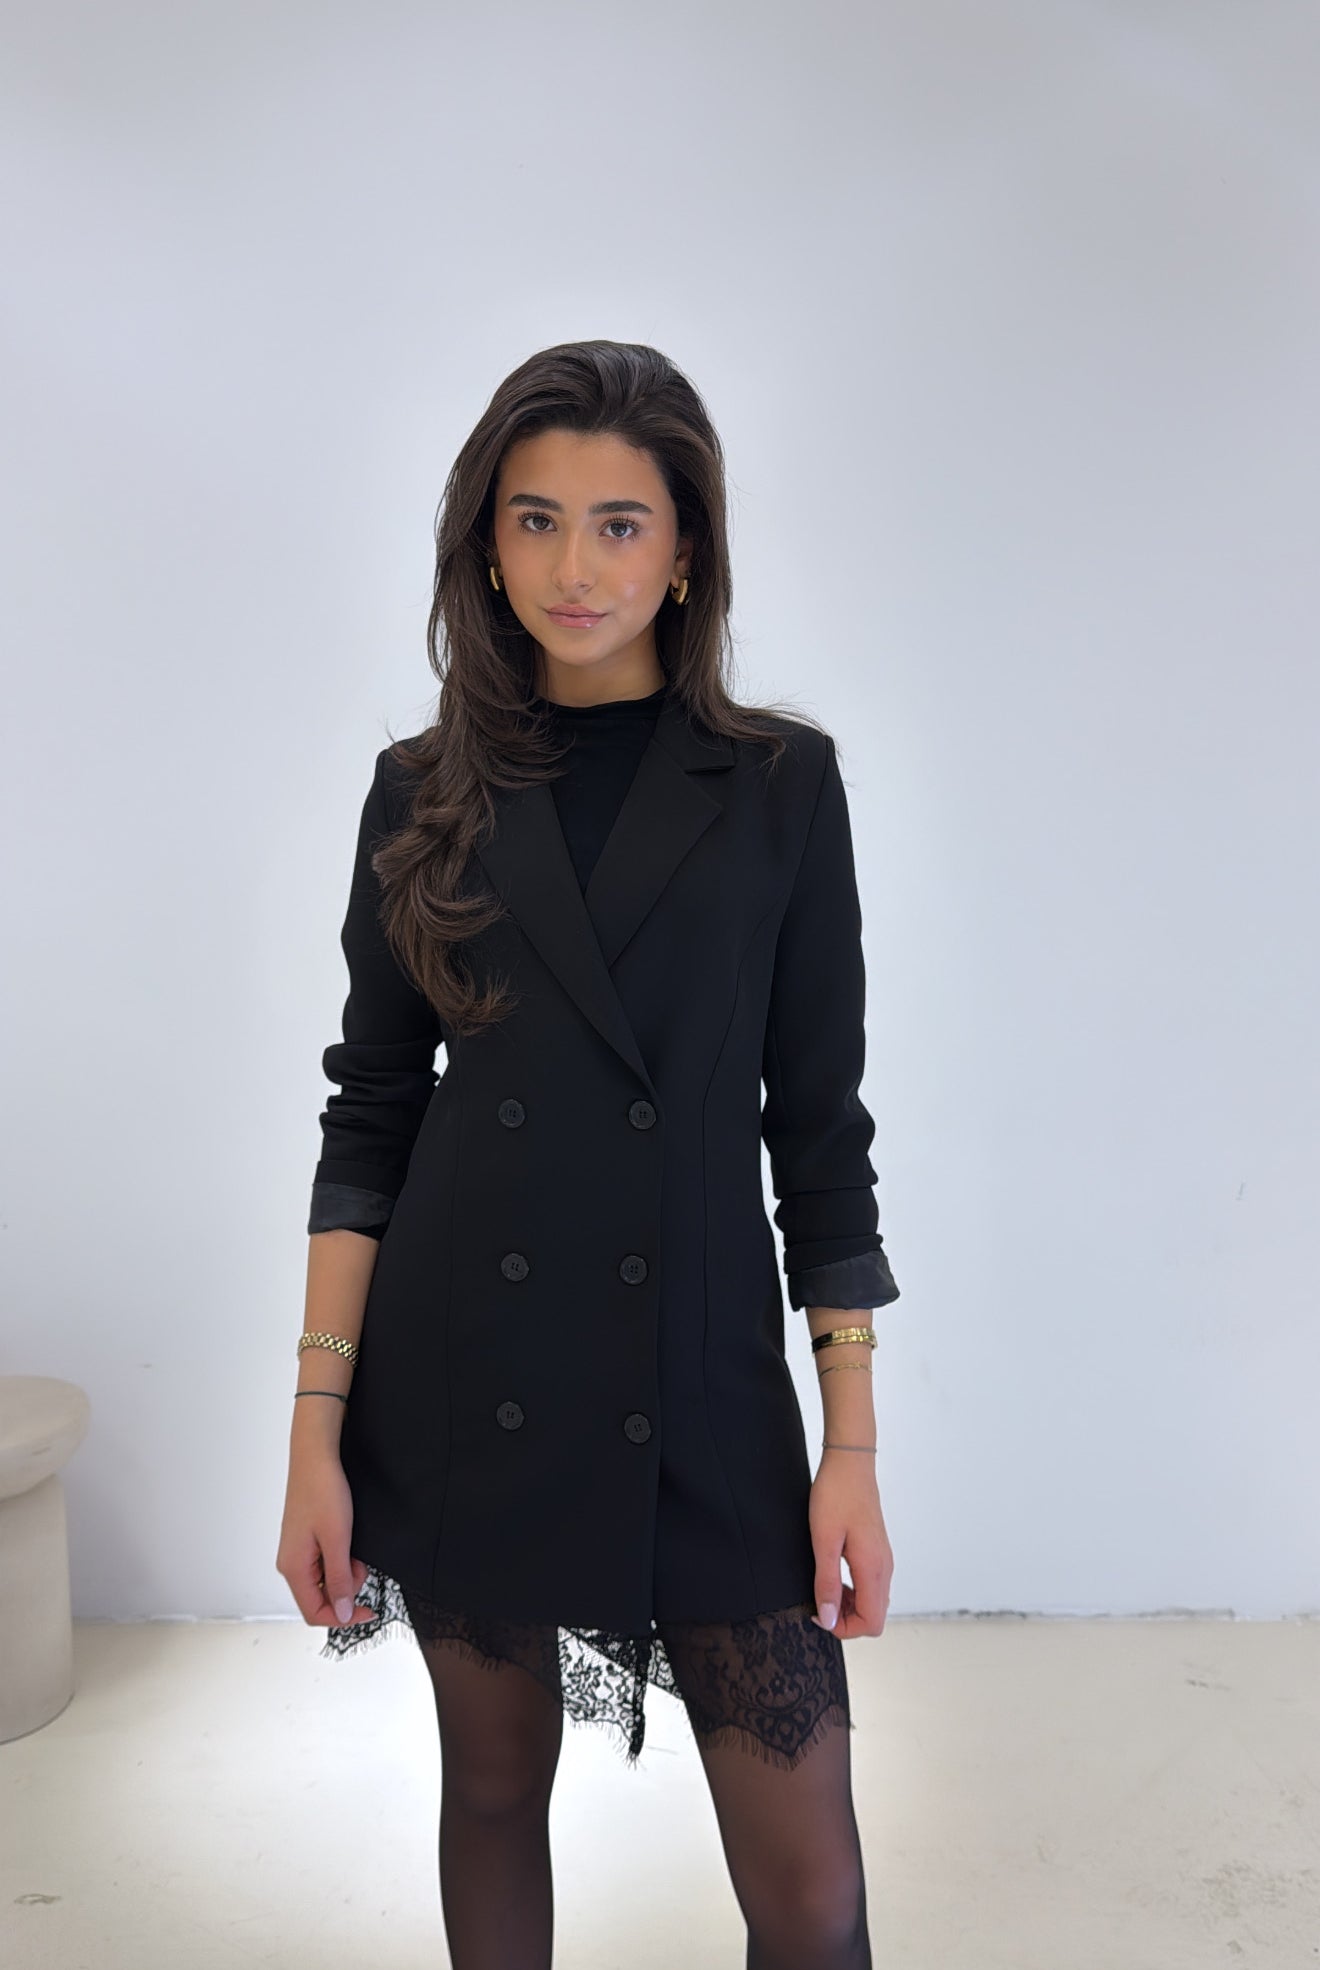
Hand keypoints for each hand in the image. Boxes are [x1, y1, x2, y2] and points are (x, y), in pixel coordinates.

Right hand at [276, 1446, 372, 1628]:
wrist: (315, 1457)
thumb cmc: (322, 1491)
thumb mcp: (338, 1540)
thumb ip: (339, 1579)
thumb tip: (343, 1613)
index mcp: (293, 1568)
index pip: (315, 1613)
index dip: (343, 1617)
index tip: (368, 1611)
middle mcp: (291, 1563)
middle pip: (320, 1597)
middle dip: (346, 1588)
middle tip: (361, 1565)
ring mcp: (297, 1551)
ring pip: (325, 1579)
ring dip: (345, 1571)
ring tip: (354, 1547)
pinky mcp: (305, 1540)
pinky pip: (325, 1562)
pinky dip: (341, 1557)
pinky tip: (347, 1539)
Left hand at [807, 1452, 892, 1640]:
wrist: (850, 1463)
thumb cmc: (836, 1495)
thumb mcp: (823, 1541)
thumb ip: (826, 1583)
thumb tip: (828, 1619)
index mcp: (873, 1568)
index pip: (871, 1623)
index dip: (844, 1628)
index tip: (819, 1612)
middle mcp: (884, 1568)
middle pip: (875, 1617)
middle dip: (846, 1619)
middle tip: (819, 1599)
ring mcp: (884, 1560)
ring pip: (874, 1602)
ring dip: (849, 1605)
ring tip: (824, 1586)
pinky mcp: (878, 1552)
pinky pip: (871, 1585)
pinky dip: (854, 1590)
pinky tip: (834, 1574)